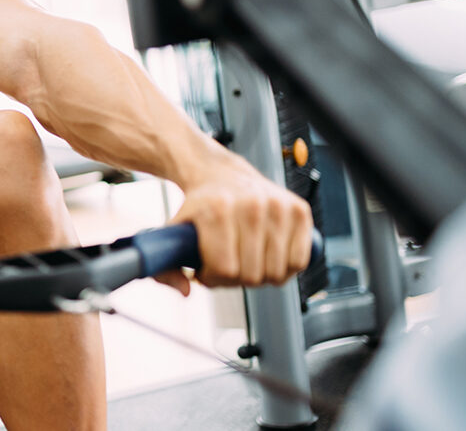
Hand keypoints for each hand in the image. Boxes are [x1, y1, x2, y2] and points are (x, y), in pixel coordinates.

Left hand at [158, 166, 313, 294]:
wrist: (220, 173)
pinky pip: (299, 262)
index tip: (205, 270)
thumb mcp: (174, 231)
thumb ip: (165, 266)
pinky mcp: (299, 210)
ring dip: (260, 276)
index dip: (212, 279)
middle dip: (235, 279)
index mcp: (217, 210)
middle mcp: (251, 205)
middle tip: (226, 265)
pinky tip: (266, 257)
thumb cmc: (199, 207)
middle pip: (251, 275)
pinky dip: (284, 268)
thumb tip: (186, 291)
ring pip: (276, 272)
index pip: (225, 270)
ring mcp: (278, 206)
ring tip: (244, 260)